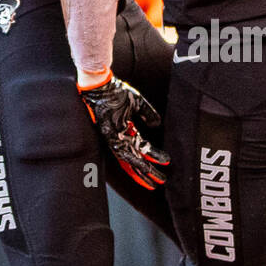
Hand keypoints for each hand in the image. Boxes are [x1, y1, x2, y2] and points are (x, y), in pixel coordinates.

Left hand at [78, 71, 169, 189]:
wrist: (100, 85)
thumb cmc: (115, 90)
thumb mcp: (137, 102)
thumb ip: (148, 113)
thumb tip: (157, 124)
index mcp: (125, 129)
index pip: (141, 148)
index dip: (152, 157)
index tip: (164, 162)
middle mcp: (120, 136)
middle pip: (135, 158)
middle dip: (148, 171)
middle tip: (160, 180)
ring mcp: (114, 138)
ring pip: (130, 160)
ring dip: (143, 171)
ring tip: (154, 180)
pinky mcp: (109, 136)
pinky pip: (122, 152)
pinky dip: (134, 161)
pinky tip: (144, 167)